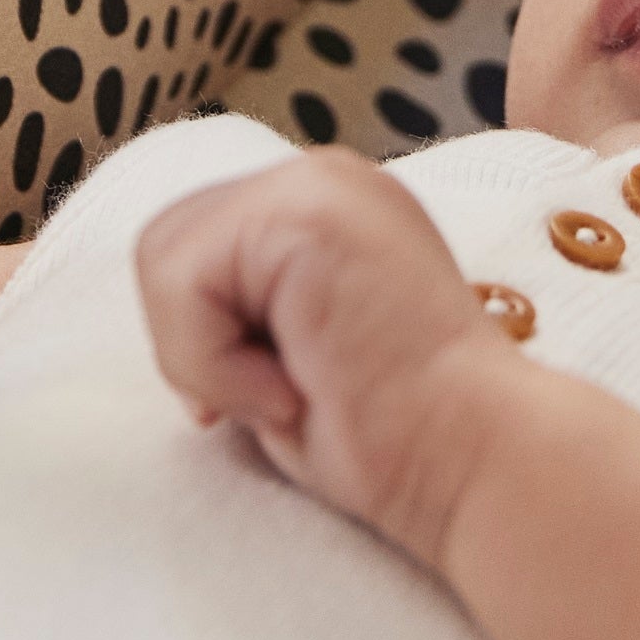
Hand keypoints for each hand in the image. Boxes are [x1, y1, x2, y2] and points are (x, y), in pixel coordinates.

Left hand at [136, 154, 537, 572]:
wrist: (476, 461)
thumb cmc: (391, 438)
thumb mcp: (290, 354)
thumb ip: (239, 309)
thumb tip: (166, 311)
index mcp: (328, 208)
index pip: (196, 248)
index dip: (200, 337)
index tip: (270, 399)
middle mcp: (323, 179)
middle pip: (164, 243)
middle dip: (191, 344)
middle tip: (274, 401)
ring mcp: (317, 183)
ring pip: (163, 260)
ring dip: (204, 358)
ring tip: (291, 391)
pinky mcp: (304, 210)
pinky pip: (183, 281)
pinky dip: (213, 362)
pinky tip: (294, 388)